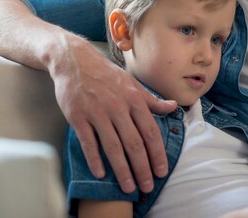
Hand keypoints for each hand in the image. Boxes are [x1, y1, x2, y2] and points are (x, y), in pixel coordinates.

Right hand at [50, 35, 175, 193]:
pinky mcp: (78, 116)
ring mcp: (96, 112)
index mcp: (133, 99)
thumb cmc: (104, 73)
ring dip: (122, 170)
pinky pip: (88, 142)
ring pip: (113, 147)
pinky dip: (94, 159)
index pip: (150, 131)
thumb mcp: (131, 83)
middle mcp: (117, 106)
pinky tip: (101, 173)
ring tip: (128, 187)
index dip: (157, 153)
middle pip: (133, 143)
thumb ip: (151, 99)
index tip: (161, 171)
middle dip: (142, 168)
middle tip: (147, 186)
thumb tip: (173, 107)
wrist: (73, 60)